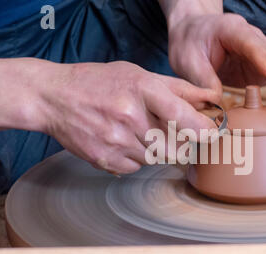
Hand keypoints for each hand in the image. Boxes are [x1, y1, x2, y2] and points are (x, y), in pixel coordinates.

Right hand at [7, 59, 217, 173]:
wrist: (55, 98)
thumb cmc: (100, 83)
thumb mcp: (138, 74)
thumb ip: (178, 88)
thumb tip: (211, 99)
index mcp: (142, 90)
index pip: (185, 117)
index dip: (204, 130)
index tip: (210, 134)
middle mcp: (130, 117)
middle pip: (177, 147)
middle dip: (181, 143)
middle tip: (171, 132)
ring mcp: (117, 141)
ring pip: (158, 159)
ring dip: (157, 150)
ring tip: (140, 132)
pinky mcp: (106, 160)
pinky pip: (137, 167)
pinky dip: (136, 158)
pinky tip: (123, 141)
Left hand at [167, 13, 265, 105]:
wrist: (194, 34)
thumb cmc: (190, 43)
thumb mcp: (187, 60)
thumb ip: (202, 79)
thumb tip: (217, 103)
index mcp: (230, 30)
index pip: (248, 42)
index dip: (260, 57)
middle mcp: (250, 38)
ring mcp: (258, 53)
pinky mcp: (261, 67)